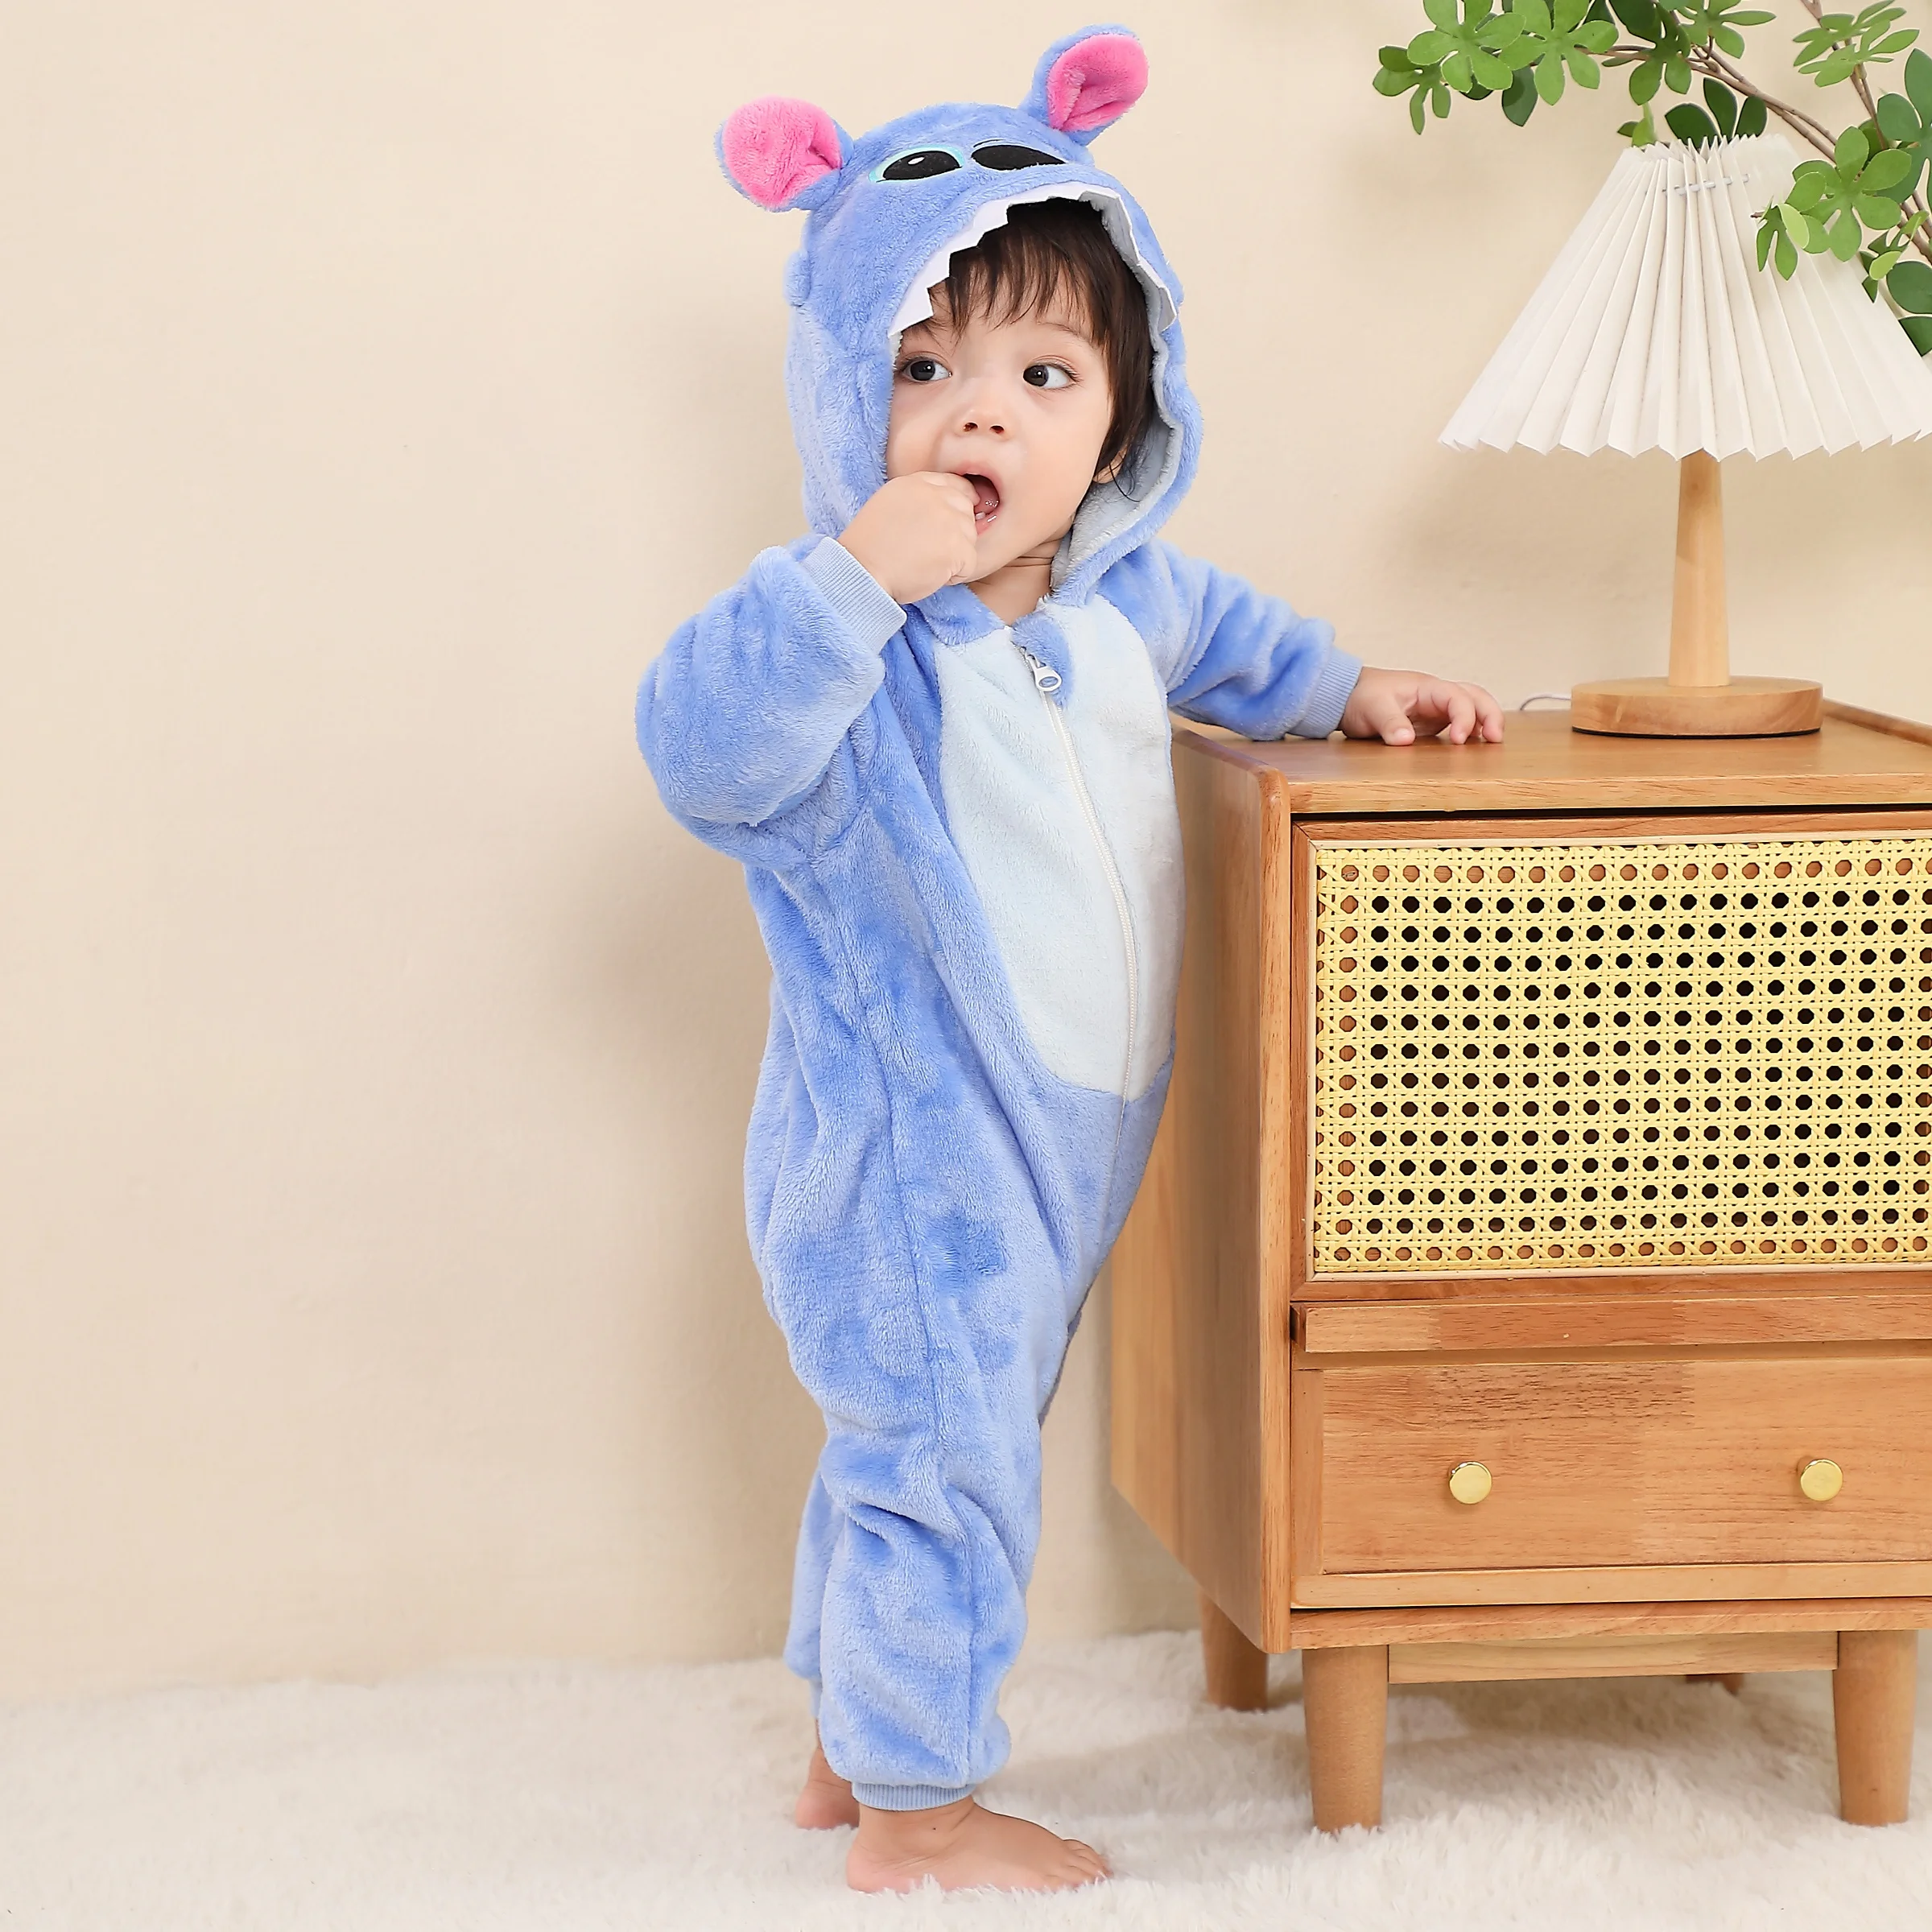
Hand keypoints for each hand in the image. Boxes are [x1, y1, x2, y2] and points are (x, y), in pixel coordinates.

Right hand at [837, 473, 978, 605]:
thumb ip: (917, 499)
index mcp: (916, 483)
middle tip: (930, 550)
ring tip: (926, 562)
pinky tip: (931, 574)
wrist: (862, 571)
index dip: (959, 502)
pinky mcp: (957, 547)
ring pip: (970, 537)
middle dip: (956, 532)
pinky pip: (970, 562)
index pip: (955, 484)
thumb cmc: (870, 547)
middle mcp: (935, 496)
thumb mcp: (888, 505)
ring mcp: (949, 520)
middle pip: (966, 510)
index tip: (953, 520)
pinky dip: (955, 575)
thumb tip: (947, 506)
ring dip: (954, 554)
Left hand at [1340, 668, 1503, 745]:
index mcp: (1426, 687)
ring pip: (1472, 709)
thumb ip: (1389, 723)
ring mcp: (1436, 710)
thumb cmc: (1360, 696)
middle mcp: (1436, 696)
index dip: (1464, 717)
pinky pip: (1458, 725)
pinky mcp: (1431, 724)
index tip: (1458, 740)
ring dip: (1484, 723)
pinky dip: (1470, 734)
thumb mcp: (1371, 709)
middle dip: (1490, 715)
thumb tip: (1406, 740)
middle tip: (1495, 739)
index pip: (1457, 697)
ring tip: (1491, 745)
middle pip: (1475, 697)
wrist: (1346, 696)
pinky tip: (1471, 751)